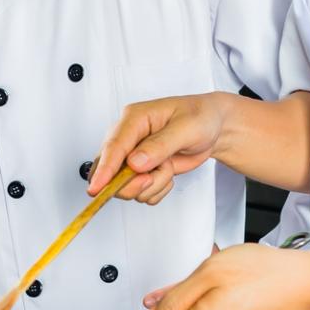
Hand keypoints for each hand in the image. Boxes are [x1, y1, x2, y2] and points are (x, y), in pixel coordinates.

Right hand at [89, 94, 228, 204]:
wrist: (213, 126)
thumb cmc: (200, 117)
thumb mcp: (186, 128)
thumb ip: (159, 145)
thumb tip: (135, 162)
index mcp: (134, 119)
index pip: (113, 147)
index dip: (104, 170)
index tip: (96, 189)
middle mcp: (128, 138)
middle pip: (110, 171)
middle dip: (131, 182)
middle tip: (153, 178)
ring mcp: (133, 156)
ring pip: (127, 186)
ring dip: (152, 184)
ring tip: (169, 167)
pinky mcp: (141, 170)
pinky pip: (140, 192)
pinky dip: (156, 190)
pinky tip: (168, 173)